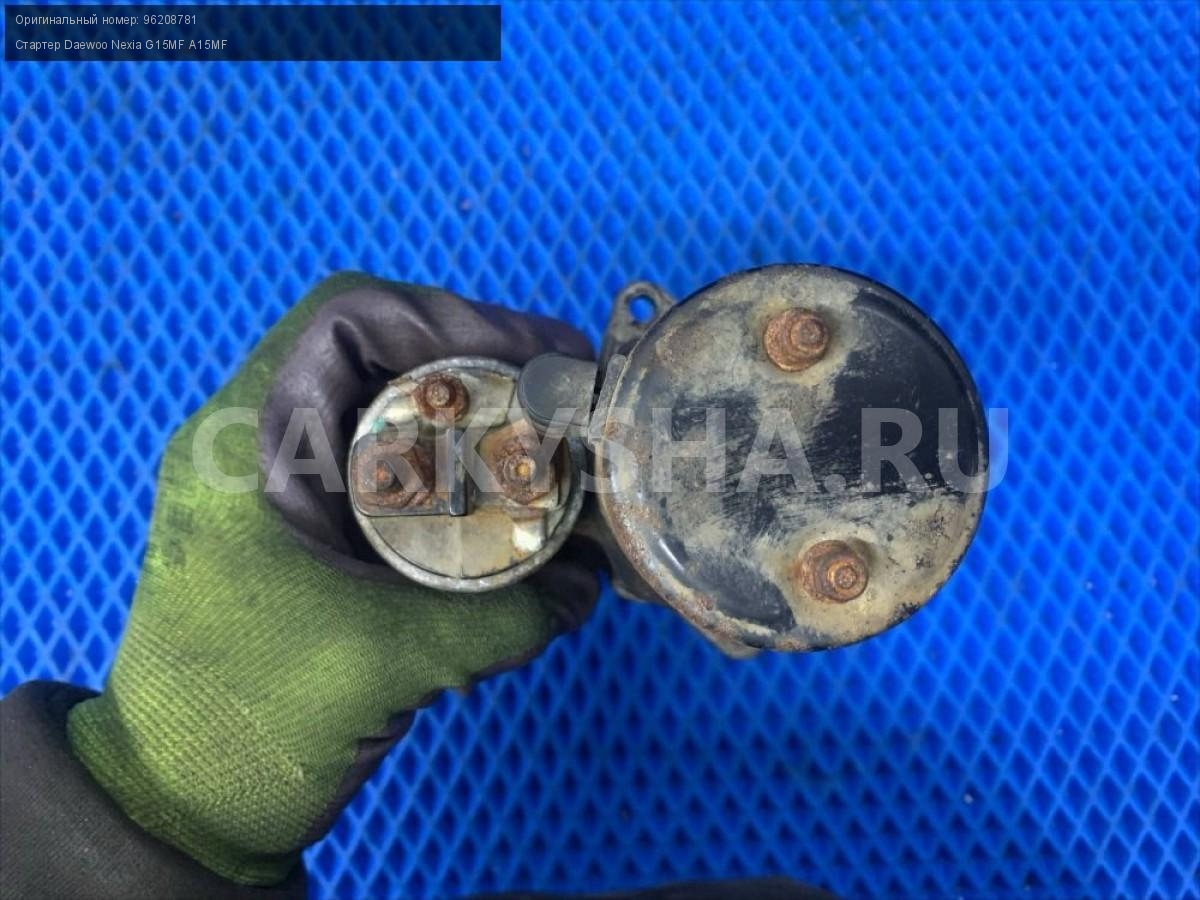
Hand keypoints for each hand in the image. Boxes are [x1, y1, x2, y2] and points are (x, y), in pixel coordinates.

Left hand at [66, 273, 598, 885]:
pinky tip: (517, 505)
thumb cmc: (251, 718)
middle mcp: (262, 448)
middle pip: (382, 360)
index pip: (345, 321)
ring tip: (556, 442)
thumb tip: (595, 579)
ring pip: (393, 416)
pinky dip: (462, 479)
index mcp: (244, 446)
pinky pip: (396, 476)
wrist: (186, 803)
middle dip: (482, 367)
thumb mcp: (387, 659)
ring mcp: (287, 491)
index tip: (534, 358)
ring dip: (476, 423)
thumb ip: (507, 617)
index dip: (448, 318)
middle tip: (566, 396)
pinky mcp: (316, 535)